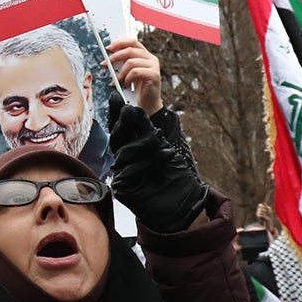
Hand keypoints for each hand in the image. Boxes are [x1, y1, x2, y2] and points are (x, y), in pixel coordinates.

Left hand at [106, 37, 162, 115]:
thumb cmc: (138, 89)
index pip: (133, 42)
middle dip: (115, 56)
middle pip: (130, 50)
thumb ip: (123, 64)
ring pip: (131, 62)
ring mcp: (154, 66)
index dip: (120, 43)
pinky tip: (127, 84)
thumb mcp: (128, 73)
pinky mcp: (154, 75)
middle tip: (106, 64)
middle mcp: (151, 59)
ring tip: (118, 81)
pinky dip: (127, 78)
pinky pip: (135, 72)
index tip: (109, 48)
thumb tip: (109, 59)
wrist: (148, 104)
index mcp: (145, 56)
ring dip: (121, 72)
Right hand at [107, 91, 207, 232]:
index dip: (117, 112)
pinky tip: (162, 160)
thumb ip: (145, 131)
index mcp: (132, 149)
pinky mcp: (124, 188)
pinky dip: (148, 162)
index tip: (117, 95)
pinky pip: (130, 169)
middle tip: (133, 111)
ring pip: (125, 151)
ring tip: (160, 144)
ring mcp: (123, 174)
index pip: (120, 128)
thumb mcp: (163, 147)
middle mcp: (125, 161)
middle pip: (118, 136)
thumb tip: (131, 109)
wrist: (184, 206)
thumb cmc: (176, 178)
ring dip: (145, 144)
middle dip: (128, 123)